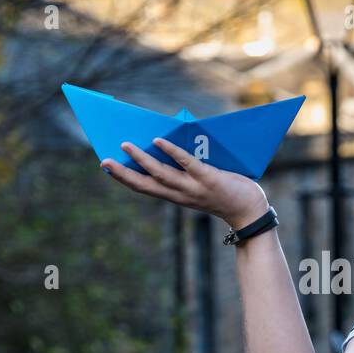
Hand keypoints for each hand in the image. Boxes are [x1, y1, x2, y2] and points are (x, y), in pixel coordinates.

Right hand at [101, 136, 268, 227]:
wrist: (249, 211)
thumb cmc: (225, 194)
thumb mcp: (199, 186)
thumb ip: (185, 171)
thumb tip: (166, 143)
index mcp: (177, 197)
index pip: (146, 188)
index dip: (126, 179)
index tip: (108, 168)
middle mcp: (181, 195)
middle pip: (146, 184)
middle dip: (123, 173)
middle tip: (104, 161)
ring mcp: (193, 187)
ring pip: (161, 173)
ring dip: (141, 159)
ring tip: (125, 145)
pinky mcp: (208, 178)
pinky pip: (186, 163)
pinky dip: (171, 152)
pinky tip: (157, 141)